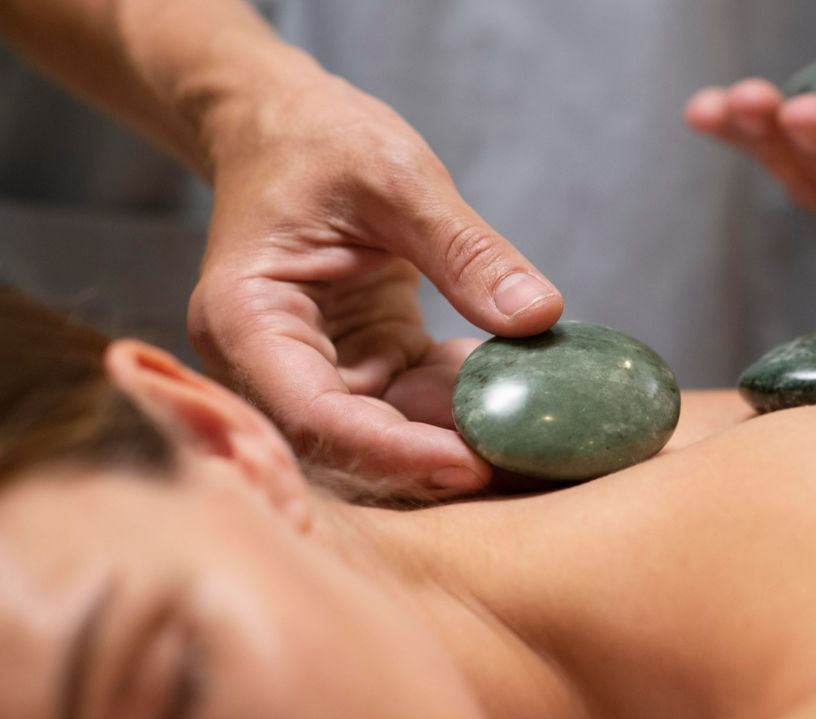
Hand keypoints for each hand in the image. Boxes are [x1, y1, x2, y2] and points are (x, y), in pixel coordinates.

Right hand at [188, 70, 562, 495]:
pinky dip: (467, 400)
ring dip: (461, 436)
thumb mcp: (397, 178)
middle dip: (435, 459)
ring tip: (539, 440)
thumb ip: (466, 251)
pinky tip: (523, 388)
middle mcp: (270, 362)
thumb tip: (538, 316)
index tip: (469, 464)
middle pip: (351, 440)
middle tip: (524, 468)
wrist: (288, 124)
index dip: (392, 451)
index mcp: (247, 319)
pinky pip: (417, 400)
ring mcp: (317, 367)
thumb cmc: (319, 139)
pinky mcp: (362, 362)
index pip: (315, 414)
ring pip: (392, 430)